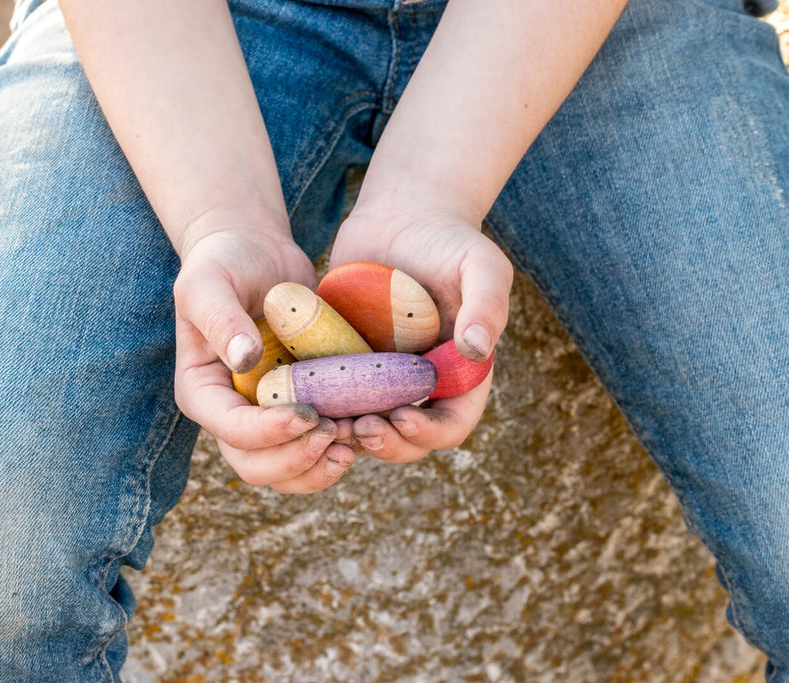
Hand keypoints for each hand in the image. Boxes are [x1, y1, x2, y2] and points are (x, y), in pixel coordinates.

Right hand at [172, 223, 356, 492]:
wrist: (256, 252)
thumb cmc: (224, 262)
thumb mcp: (209, 282)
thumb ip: (221, 319)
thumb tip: (246, 359)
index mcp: (204, 392)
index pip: (231, 431)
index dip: (268, 433)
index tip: (307, 413)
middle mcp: (234, 415)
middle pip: (258, 467)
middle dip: (297, 461)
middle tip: (334, 433)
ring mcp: (269, 417)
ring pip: (290, 471)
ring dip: (322, 466)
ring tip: (355, 438)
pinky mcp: (303, 408)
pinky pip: (320, 447)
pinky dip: (344, 446)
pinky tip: (370, 426)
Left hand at [329, 208, 512, 462]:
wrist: (398, 218)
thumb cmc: (448, 239)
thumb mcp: (479, 264)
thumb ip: (487, 304)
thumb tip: (477, 349)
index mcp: (460, 375)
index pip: (452, 424)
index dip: (430, 433)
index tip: (402, 418)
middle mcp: (422, 387)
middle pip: (408, 439)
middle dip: (386, 444)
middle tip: (359, 429)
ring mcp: (383, 381)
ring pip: (367, 429)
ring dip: (349, 437)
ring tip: (327, 425)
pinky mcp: (347, 367)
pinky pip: (334, 402)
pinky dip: (320, 410)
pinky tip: (301, 403)